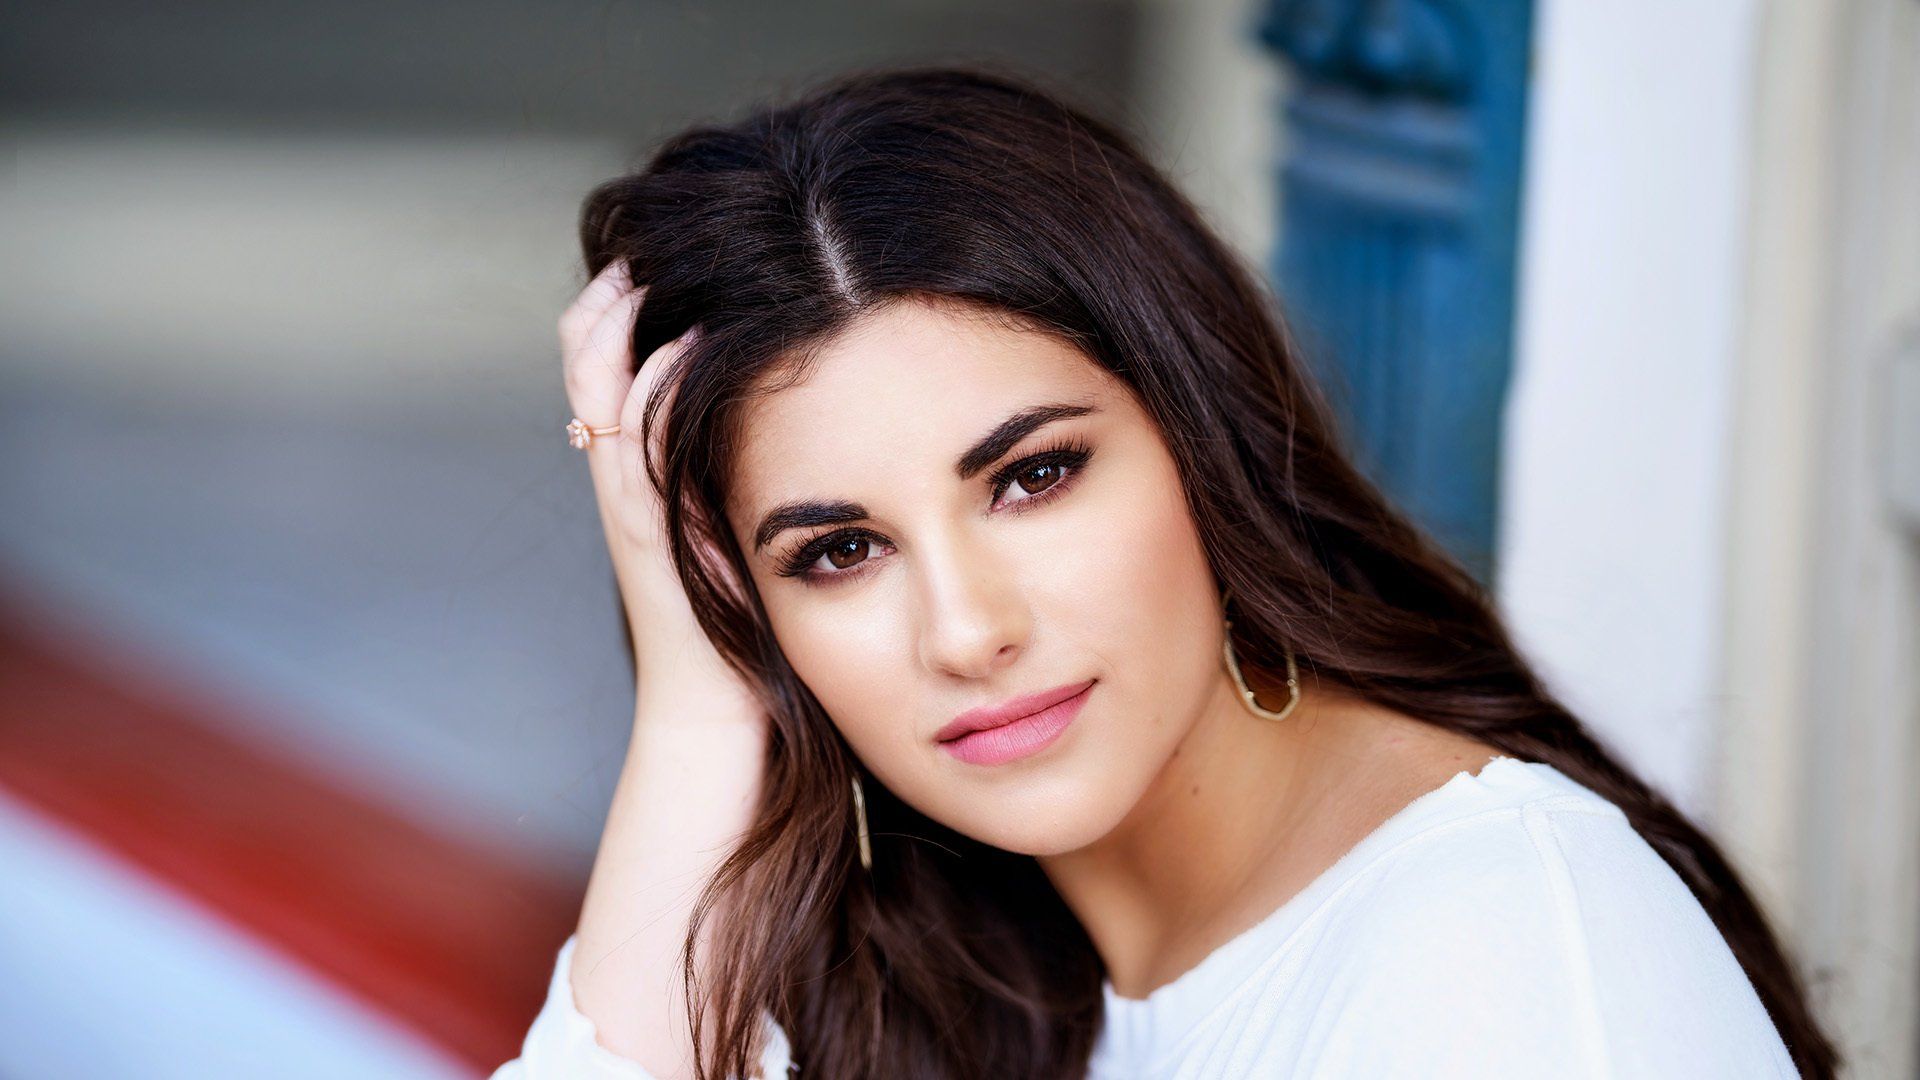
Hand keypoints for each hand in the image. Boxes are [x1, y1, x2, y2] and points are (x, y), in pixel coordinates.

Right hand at [559, 261, 757, 718]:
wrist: (721, 710)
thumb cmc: (744, 619)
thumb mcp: (734, 517)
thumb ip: (735, 460)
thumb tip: (776, 396)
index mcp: (642, 469)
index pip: (609, 366)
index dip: (621, 308)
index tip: (657, 255)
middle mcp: (622, 479)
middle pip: (584, 364)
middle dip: (607, 300)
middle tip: (638, 243)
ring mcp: (628, 504)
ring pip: (596, 397)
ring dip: (618, 329)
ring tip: (643, 271)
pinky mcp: (646, 534)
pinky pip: (632, 450)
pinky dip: (648, 392)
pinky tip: (678, 348)